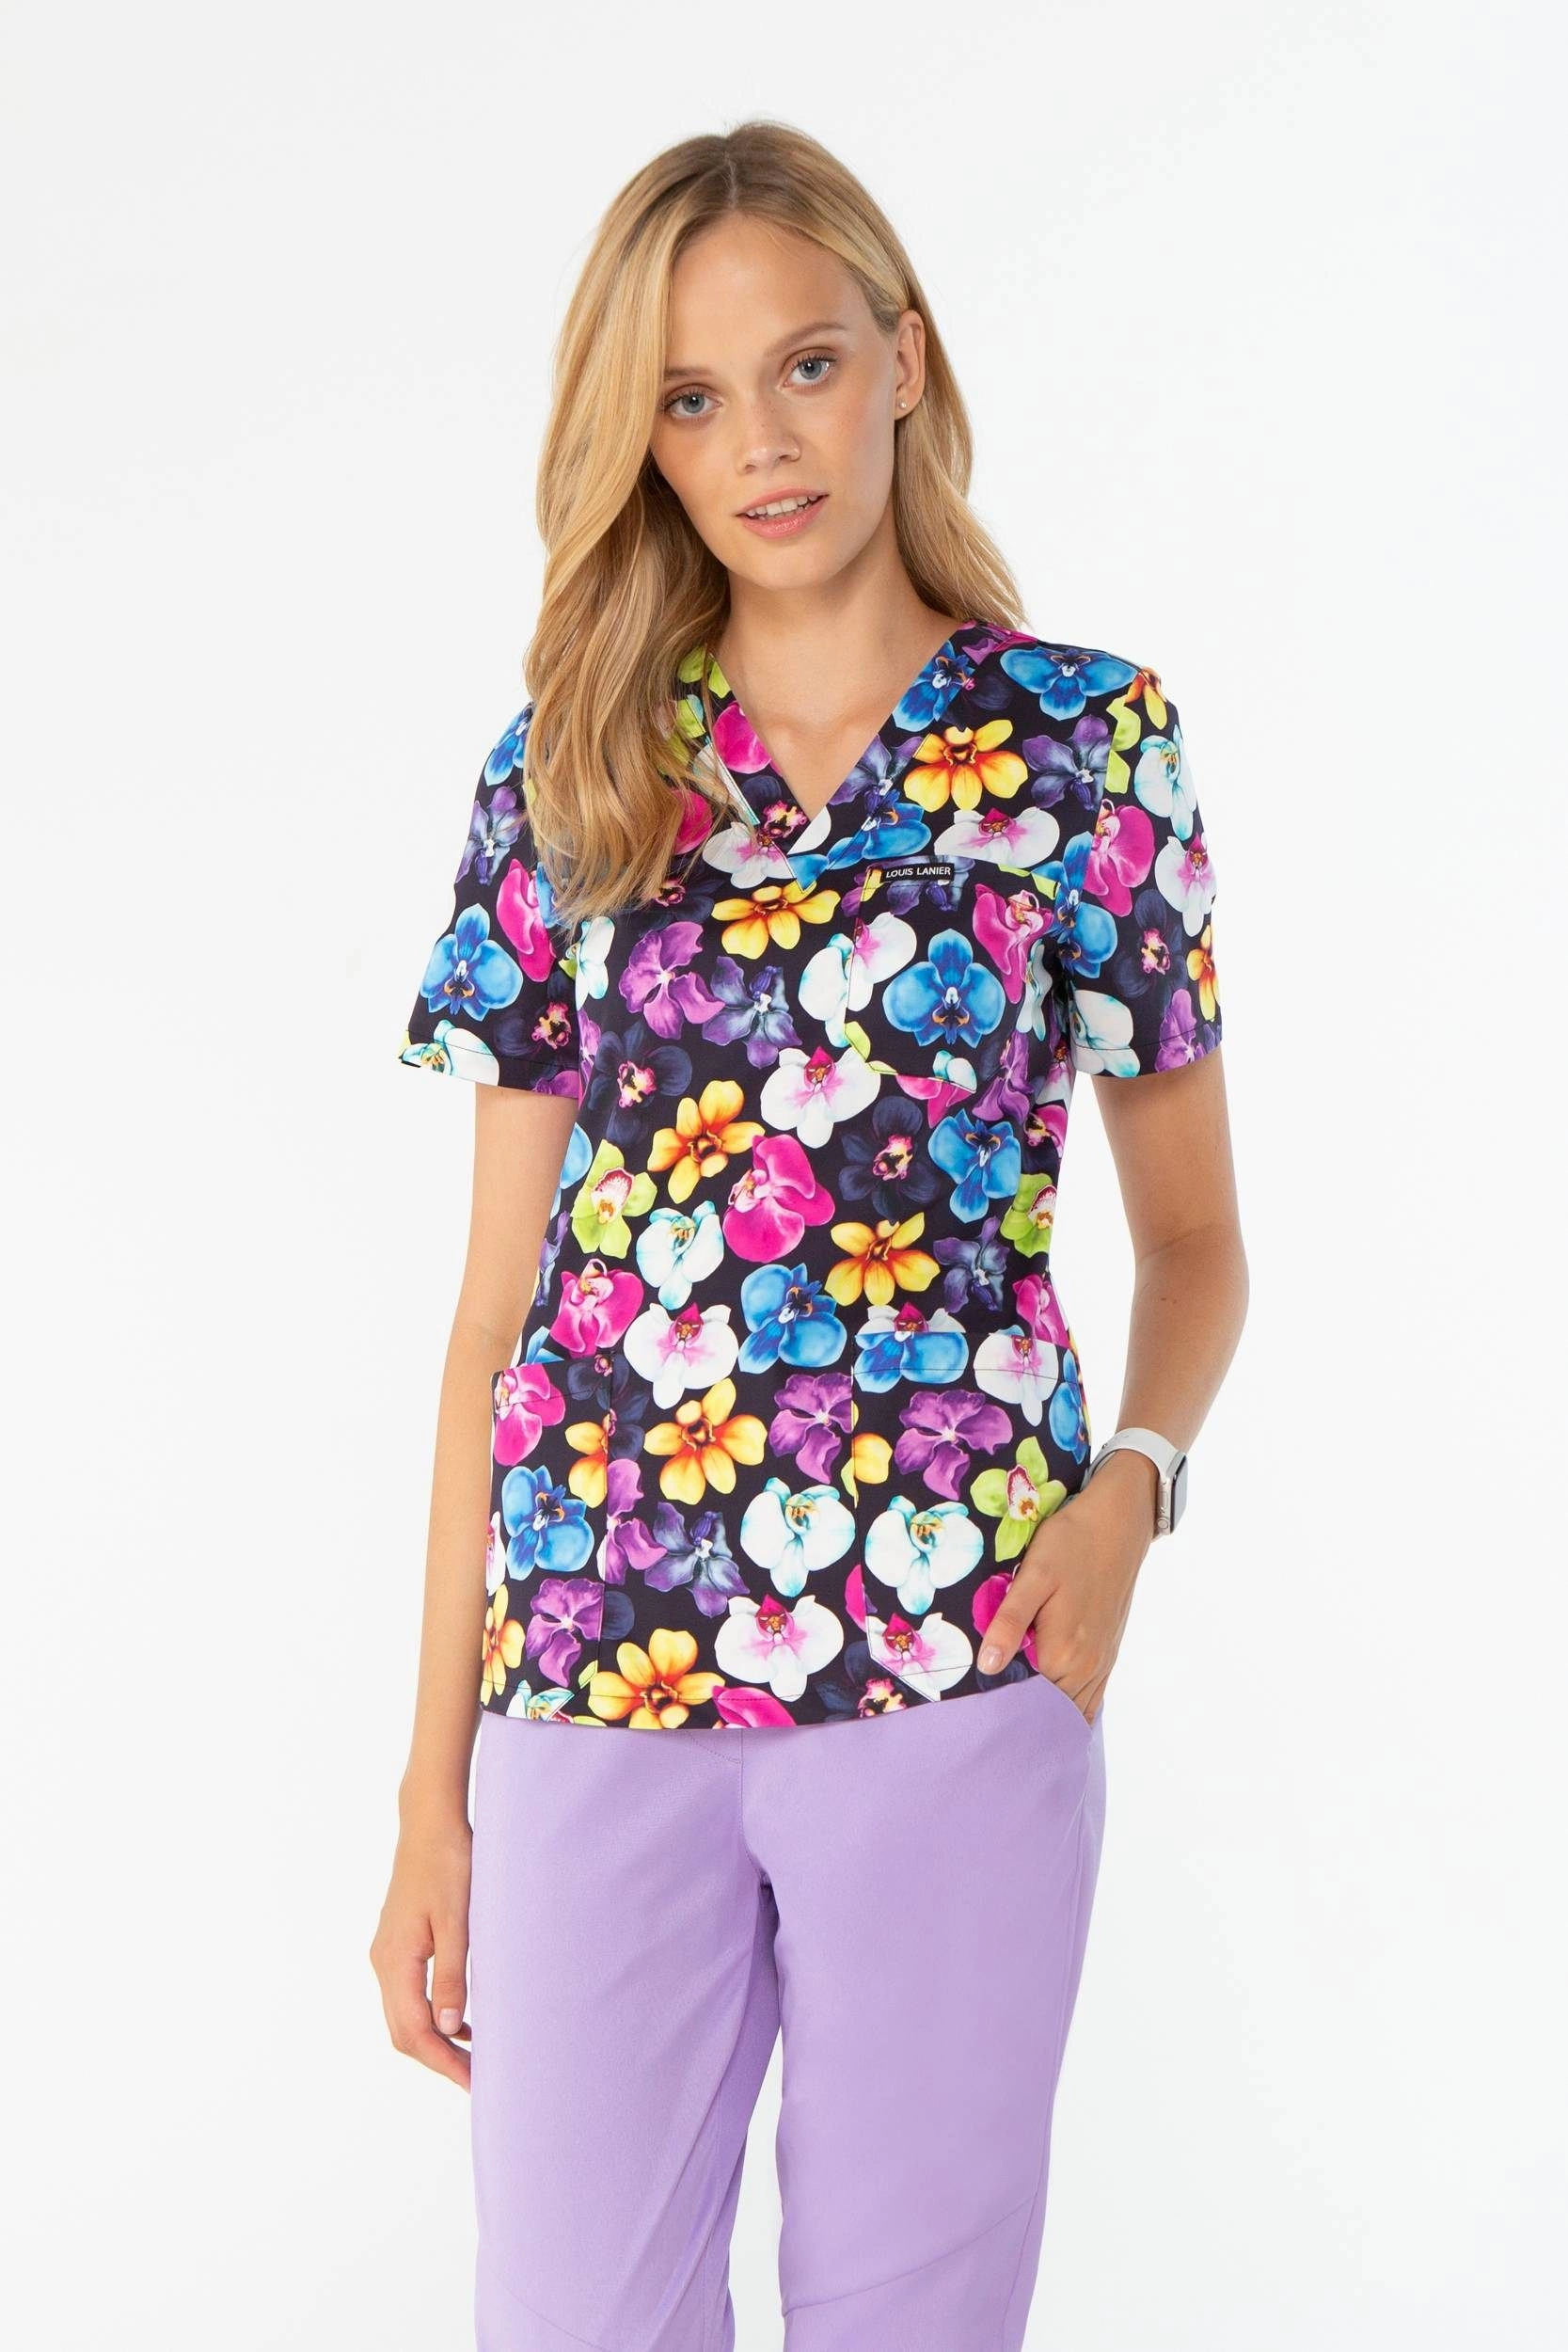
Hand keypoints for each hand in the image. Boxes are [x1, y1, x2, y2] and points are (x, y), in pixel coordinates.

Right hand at [369, 1808, 473, 2090]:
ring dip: (435, 2040)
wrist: (431, 1823)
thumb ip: (452, 1977)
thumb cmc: (449, 1865)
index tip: (474, 2082)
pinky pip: (409, 1994)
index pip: (414, 2031)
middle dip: (438, 2059)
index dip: (443, 2063)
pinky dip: (431, 2015)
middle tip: (478, 2078)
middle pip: (403, 2031)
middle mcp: (384, 1962)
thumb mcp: (458, 1922)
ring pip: (404, 2015)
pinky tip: (462, 2019)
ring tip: (473, 2055)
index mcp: (395, 1961)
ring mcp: (387, 1953)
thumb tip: (448, 2030)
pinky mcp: (398, 1943)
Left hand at [974, 1449, 1154, 1725]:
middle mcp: (1085, 1667)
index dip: (1000, 1710)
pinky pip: (1091, 1697)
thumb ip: (1010, 1622)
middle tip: (986, 1723)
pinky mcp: (1108, 1653)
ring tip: (1012, 1724)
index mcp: (1062, 1652)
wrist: (1118, 1524)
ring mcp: (1100, 1663)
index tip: (974, 1714)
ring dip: (1046, 1719)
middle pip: (1050, 1712)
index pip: (1026, 1702)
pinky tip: (1052, 1712)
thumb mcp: (1033, 1577)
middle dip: (1021, 1720)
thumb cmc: (1070, 1544)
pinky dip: (1071, 1710)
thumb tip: (988, 1667)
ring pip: (1072, 1709)